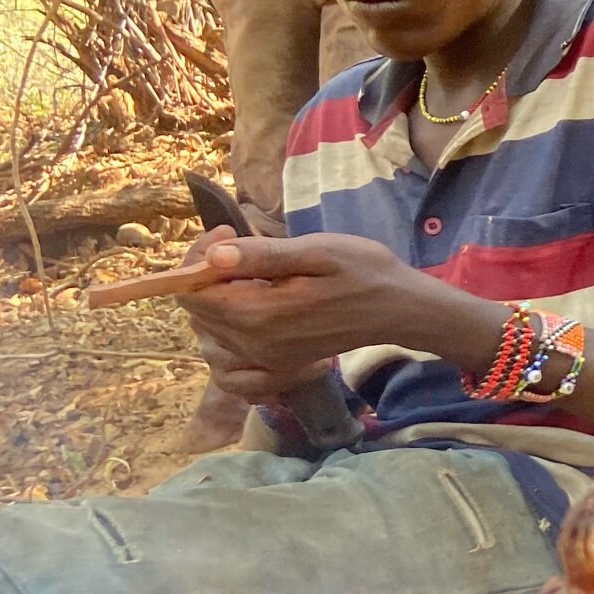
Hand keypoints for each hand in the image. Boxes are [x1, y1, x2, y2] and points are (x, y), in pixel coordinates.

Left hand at [178, 232, 455, 380]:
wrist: (401, 310)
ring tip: (253, 268)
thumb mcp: (317, 252)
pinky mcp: (276, 362)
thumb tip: (215, 256)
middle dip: (206, 273)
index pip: (192, 290)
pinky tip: (260, 296)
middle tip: (239, 241)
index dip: (198, 257)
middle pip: (198, 310)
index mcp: (261, 315)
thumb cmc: (365, 271)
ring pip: (212, 325)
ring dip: (220, 294)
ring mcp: (266, 358)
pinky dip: (234, 318)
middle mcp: (256, 344)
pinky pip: (232, 343)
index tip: (228, 231)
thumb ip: (264, 256)